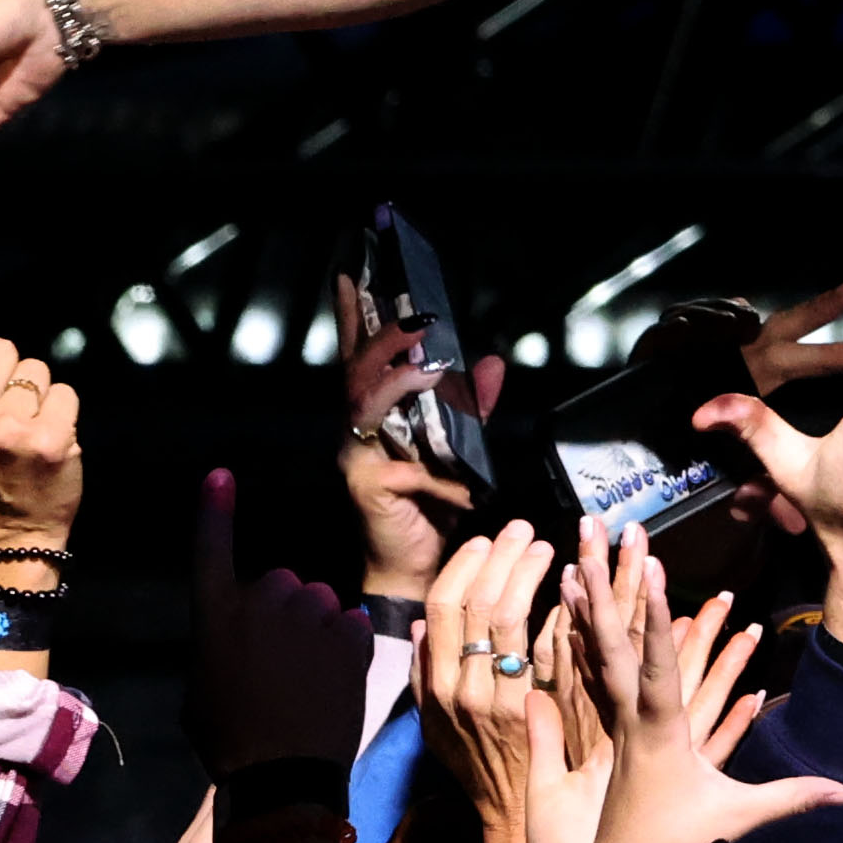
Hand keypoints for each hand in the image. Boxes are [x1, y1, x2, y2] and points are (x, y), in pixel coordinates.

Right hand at [0, 292, 82, 551]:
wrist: (2, 535)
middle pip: (3, 349)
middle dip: (6, 379)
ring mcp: (6, 431)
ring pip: (37, 370)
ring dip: (35, 398)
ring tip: (19, 434)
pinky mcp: (48, 440)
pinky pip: (66, 393)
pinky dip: (60, 415)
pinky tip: (44, 443)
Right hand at [186, 470, 370, 782]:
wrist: (282, 776)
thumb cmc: (229, 741)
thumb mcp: (203, 692)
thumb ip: (222, 648)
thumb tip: (237, 638)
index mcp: (216, 618)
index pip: (210, 551)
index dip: (215, 512)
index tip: (220, 476)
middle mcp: (262, 603)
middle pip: (282, 586)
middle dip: (284, 614)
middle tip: (279, 666)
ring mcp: (310, 614)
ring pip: (319, 604)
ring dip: (317, 630)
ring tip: (307, 681)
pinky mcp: (349, 631)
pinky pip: (348, 625)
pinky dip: (344, 648)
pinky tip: (332, 682)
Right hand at [334, 278, 500, 602]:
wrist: (420, 566)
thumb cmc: (435, 502)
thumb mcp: (460, 446)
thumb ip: (472, 404)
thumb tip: (492, 362)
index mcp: (374, 415)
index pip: (360, 358)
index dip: (354, 317)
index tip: (351, 275)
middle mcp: (356, 431)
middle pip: (357, 375)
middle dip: (382, 342)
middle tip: (415, 320)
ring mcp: (355, 459)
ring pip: (365, 408)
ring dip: (398, 384)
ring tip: (429, 366)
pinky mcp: (366, 489)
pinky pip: (404, 468)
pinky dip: (438, 474)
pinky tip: (463, 486)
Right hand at [417, 521, 556, 842]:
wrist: (511, 821)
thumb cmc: (477, 769)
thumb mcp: (435, 728)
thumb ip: (425, 676)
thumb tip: (418, 626)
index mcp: (438, 689)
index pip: (444, 608)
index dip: (465, 567)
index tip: (485, 541)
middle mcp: (468, 691)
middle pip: (482, 604)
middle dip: (504, 558)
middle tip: (524, 531)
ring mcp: (507, 699)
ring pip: (518, 617)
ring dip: (534, 574)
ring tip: (554, 545)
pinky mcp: (545, 709)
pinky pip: (553, 648)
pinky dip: (566, 611)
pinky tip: (579, 584)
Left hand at [543, 514, 842, 842]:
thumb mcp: (737, 820)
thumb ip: (791, 798)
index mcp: (659, 734)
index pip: (658, 665)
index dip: (656, 617)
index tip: (649, 570)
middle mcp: (630, 718)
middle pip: (612, 644)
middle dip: (604, 590)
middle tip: (591, 540)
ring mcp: (614, 722)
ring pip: (596, 654)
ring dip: (587, 607)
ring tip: (574, 560)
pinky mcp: (608, 729)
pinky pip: (590, 676)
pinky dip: (581, 639)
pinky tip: (572, 613)